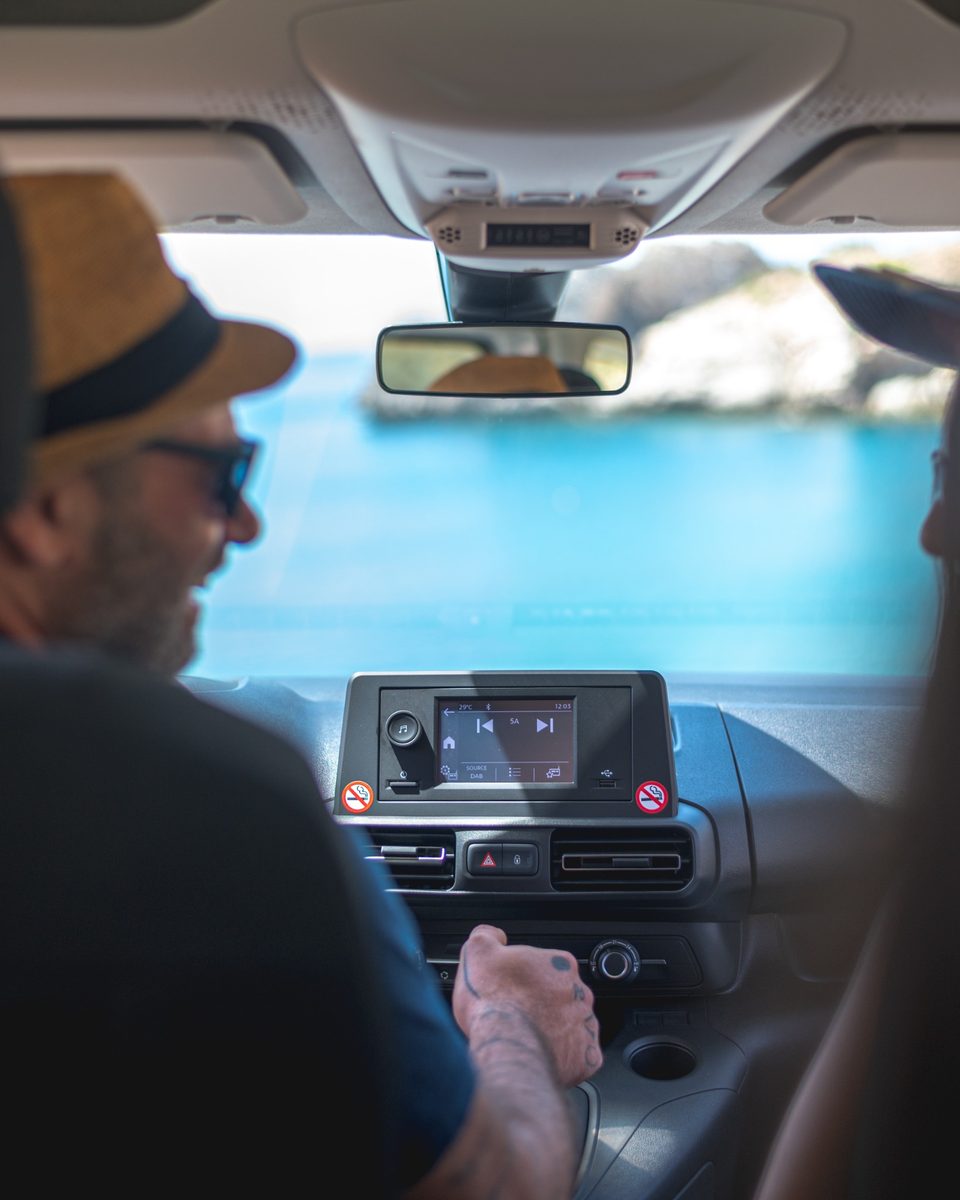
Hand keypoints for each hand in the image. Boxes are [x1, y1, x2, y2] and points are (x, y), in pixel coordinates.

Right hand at [452, 924, 602, 1087]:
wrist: (506, 1046)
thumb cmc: (493, 1002)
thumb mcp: (478, 951)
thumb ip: (488, 935)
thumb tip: (495, 935)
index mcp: (560, 964)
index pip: (550, 965)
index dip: (529, 977)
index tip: (514, 988)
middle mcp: (580, 992)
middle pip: (562, 995)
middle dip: (544, 1004)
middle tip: (519, 1013)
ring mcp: (585, 1025)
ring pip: (571, 1025)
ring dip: (555, 1030)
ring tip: (528, 1037)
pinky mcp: (586, 1057)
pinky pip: (579, 1055)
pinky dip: (564, 1056)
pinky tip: (543, 1055)